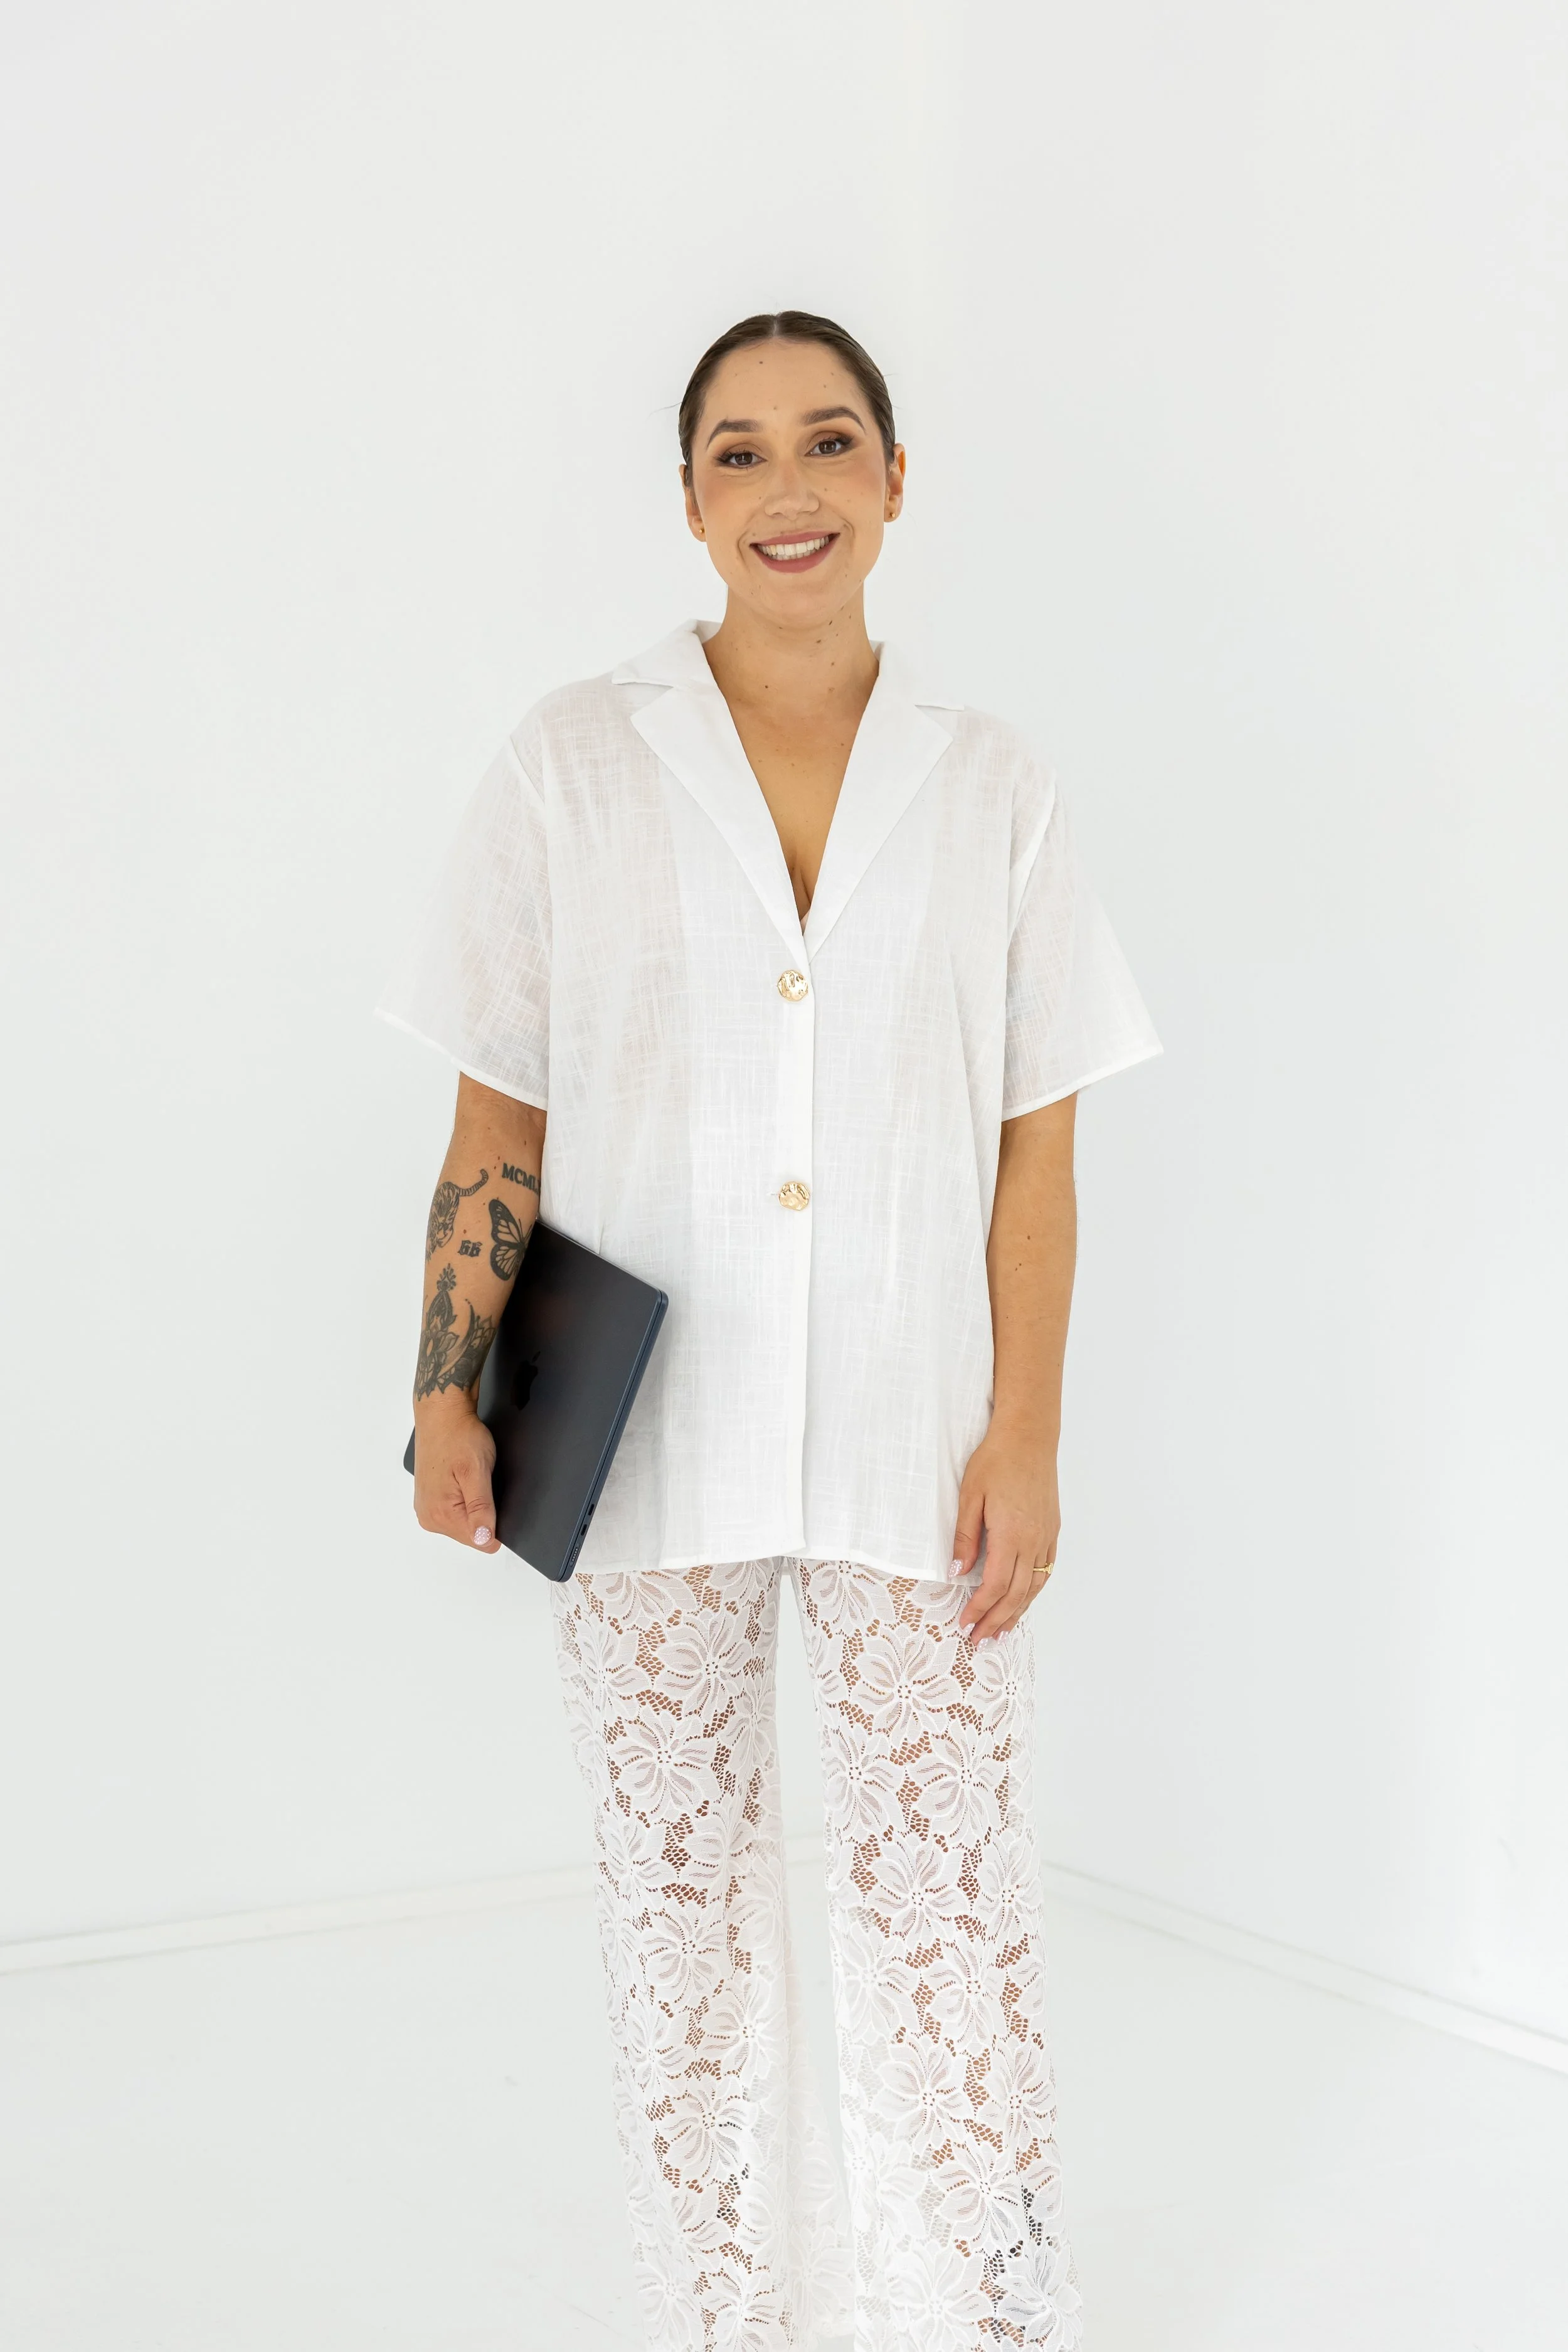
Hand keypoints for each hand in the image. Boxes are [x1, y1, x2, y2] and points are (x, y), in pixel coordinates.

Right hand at [412, 1396, 500, 1551]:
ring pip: (464, 1523)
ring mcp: (427, 1508)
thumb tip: (485, 1540)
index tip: (493, 1498)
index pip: (481, 1541)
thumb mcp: (478, 1472)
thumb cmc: (459, 1437)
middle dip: (483, 1513)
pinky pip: (454, 1511)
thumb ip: (481, 1509)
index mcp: (441, 1515)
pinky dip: (464, 1499)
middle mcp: (429, 1517)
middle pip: (471, 1533)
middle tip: (481, 1483)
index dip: (495, 1522)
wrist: (442, 1416)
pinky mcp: (428, 1499)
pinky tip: (464, 1479)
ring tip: (471, 1478)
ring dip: (473, 1505)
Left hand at [951, 1418, 1060, 1642]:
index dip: (980, 1610)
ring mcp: (1046, 1537)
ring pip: (1034, 1587)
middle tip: (980, 1641)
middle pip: (1015, 1594)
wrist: (1029, 1437)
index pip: (994, 1586)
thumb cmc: (996, 1461)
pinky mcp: (1052, 1530)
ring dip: (1017, 1613)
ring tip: (1001, 1632)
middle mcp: (1033, 1541)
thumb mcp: (970, 1496)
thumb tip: (957, 1573)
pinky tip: (1023, 1601)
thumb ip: (965, 1537)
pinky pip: (1045, 1570)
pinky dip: (1033, 1592)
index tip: (965, 1625)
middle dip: (996, 1621)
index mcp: (1011, 1534)